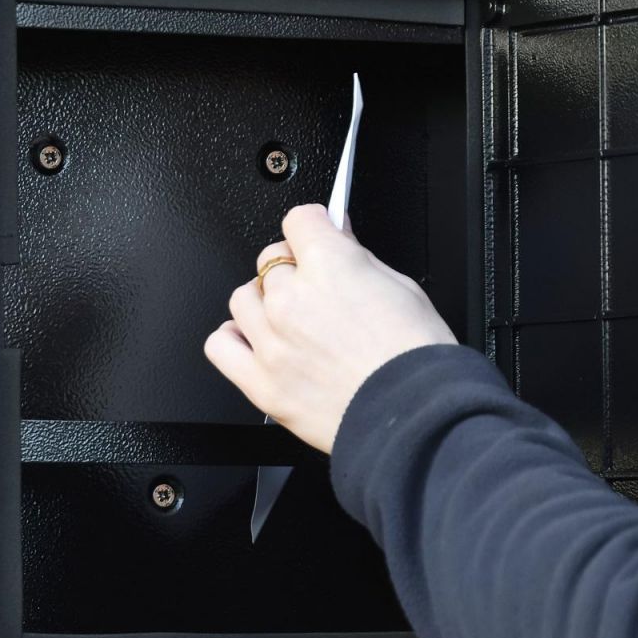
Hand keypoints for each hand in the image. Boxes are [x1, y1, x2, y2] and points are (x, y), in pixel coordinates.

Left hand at [203, 204, 456, 452]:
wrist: (417, 417)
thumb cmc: (417, 358)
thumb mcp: (401, 287)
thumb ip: (358, 257)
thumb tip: (337, 235)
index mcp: (329, 266)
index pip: (298, 220)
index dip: (314, 227)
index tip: (319, 236)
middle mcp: (292, 299)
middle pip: (269, 260)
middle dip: (293, 268)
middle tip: (318, 289)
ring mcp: (272, 343)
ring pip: (243, 299)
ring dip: (264, 302)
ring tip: (290, 319)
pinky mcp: (262, 384)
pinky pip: (221, 345)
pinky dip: (235, 338)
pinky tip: (257, 341)